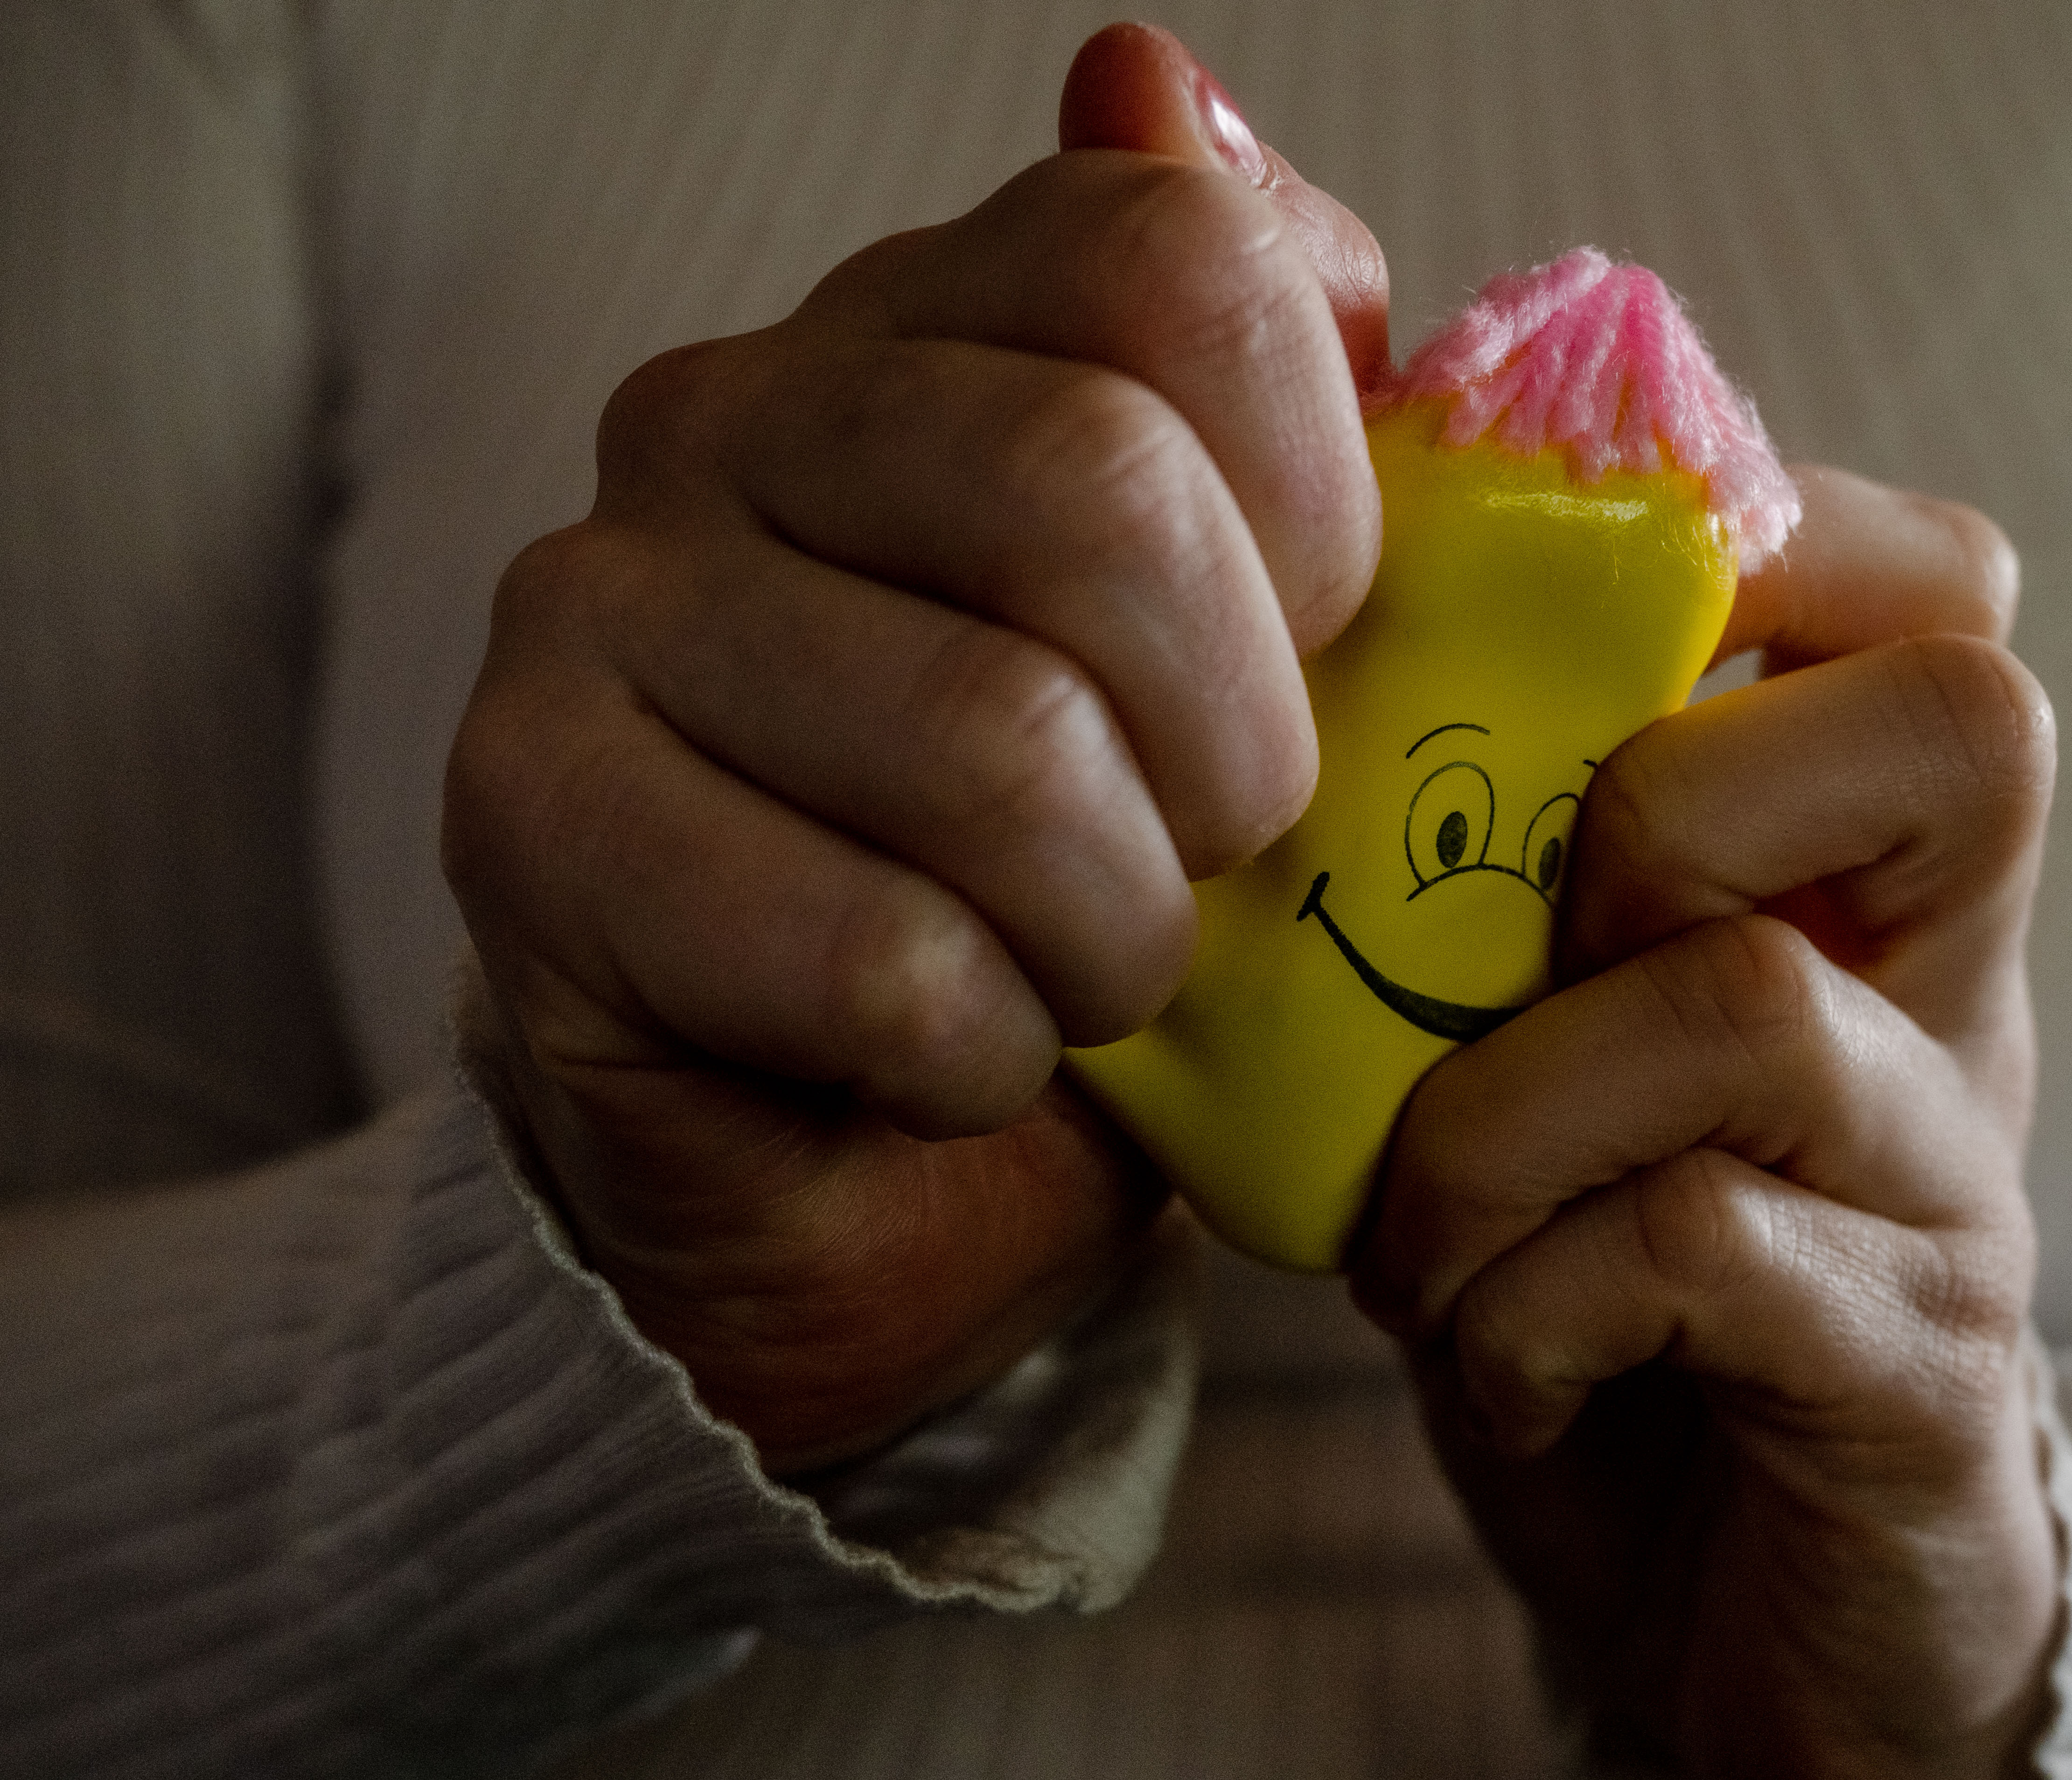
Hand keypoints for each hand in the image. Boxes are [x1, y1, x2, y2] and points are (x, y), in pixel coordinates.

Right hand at [442, 27, 1387, 1470]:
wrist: (875, 1156)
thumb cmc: (1090, 875)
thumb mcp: (1257, 634)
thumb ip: (1272, 376)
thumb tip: (1143, 71)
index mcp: (933, 317)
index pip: (1184, 258)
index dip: (1319, 507)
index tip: (1305, 662)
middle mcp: (732, 408)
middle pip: (1098, 494)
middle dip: (1232, 755)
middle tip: (1205, 860)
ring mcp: (599, 601)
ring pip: (998, 749)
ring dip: (1118, 932)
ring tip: (1087, 971)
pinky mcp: (529, 822)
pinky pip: (883, 956)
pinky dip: (990, 1051)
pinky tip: (954, 1055)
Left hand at [1355, 468, 2057, 1779]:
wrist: (1769, 1646)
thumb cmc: (1614, 1312)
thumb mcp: (1542, 1064)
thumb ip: (1485, 892)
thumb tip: (1280, 679)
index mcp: (1869, 893)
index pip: (1942, 595)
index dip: (1776, 544)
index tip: (1573, 658)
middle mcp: (1953, 1005)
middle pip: (1960, 720)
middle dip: (1662, 807)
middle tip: (1522, 973)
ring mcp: (1957, 1190)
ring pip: (1745, 1001)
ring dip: (1499, 1130)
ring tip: (1429, 1251)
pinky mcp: (1919, 1380)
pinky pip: (1694, 1244)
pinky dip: (1528, 1310)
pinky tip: (1508, 1374)